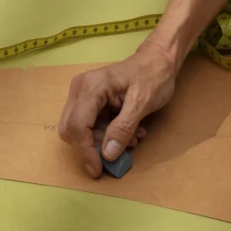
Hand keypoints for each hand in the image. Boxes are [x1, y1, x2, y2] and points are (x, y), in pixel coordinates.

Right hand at [58, 42, 179, 177]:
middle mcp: (80, 90)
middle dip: (93, 147)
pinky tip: (129, 133)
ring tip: (133, 139)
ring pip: (80, 131)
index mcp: (91, 87)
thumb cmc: (153, 76)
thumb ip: (123, 128)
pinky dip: (106, 135)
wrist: (158, 60)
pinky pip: (90, 126)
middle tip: (121, 151)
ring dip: (103, 142)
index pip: (77, 126)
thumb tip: (107, 155)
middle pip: (72, 130)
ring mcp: (83, 95)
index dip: (85, 151)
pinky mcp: (90, 102)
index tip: (98, 170)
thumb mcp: (142, 103)